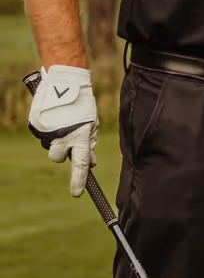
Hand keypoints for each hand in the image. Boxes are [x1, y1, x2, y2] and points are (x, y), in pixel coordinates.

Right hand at [28, 65, 98, 197]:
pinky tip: (54, 118)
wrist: (64, 83)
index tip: (77, 194)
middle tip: (67, 139)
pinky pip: (43, 136)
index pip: (81, 164)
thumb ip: (89, 144)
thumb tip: (91, 163)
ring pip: (49, 147)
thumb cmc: (82, 104)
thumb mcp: (91, 123)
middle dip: (62, 153)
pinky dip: (49, 130)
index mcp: (80, 136)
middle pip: (57, 158)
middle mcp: (62, 138)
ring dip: (55, 141)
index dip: (78, 181)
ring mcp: (47, 133)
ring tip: (61, 124)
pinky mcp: (36, 127)